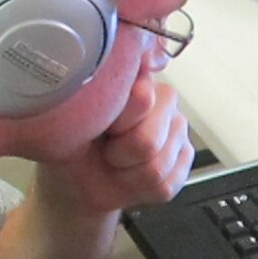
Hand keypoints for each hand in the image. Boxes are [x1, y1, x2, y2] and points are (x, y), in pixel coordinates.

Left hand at [41, 72, 194, 220]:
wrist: (74, 181)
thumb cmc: (74, 143)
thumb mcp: (76, 114)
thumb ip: (107, 89)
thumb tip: (139, 67)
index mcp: (138, 79)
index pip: (142, 100)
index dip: (112, 125)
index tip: (96, 125)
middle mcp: (165, 101)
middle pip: (148, 143)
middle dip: (117, 155)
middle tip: (104, 148)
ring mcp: (179, 132)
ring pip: (156, 170)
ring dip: (124, 176)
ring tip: (114, 164)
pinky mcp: (184, 160)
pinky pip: (165, 186)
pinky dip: (138, 191)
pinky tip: (128, 178)